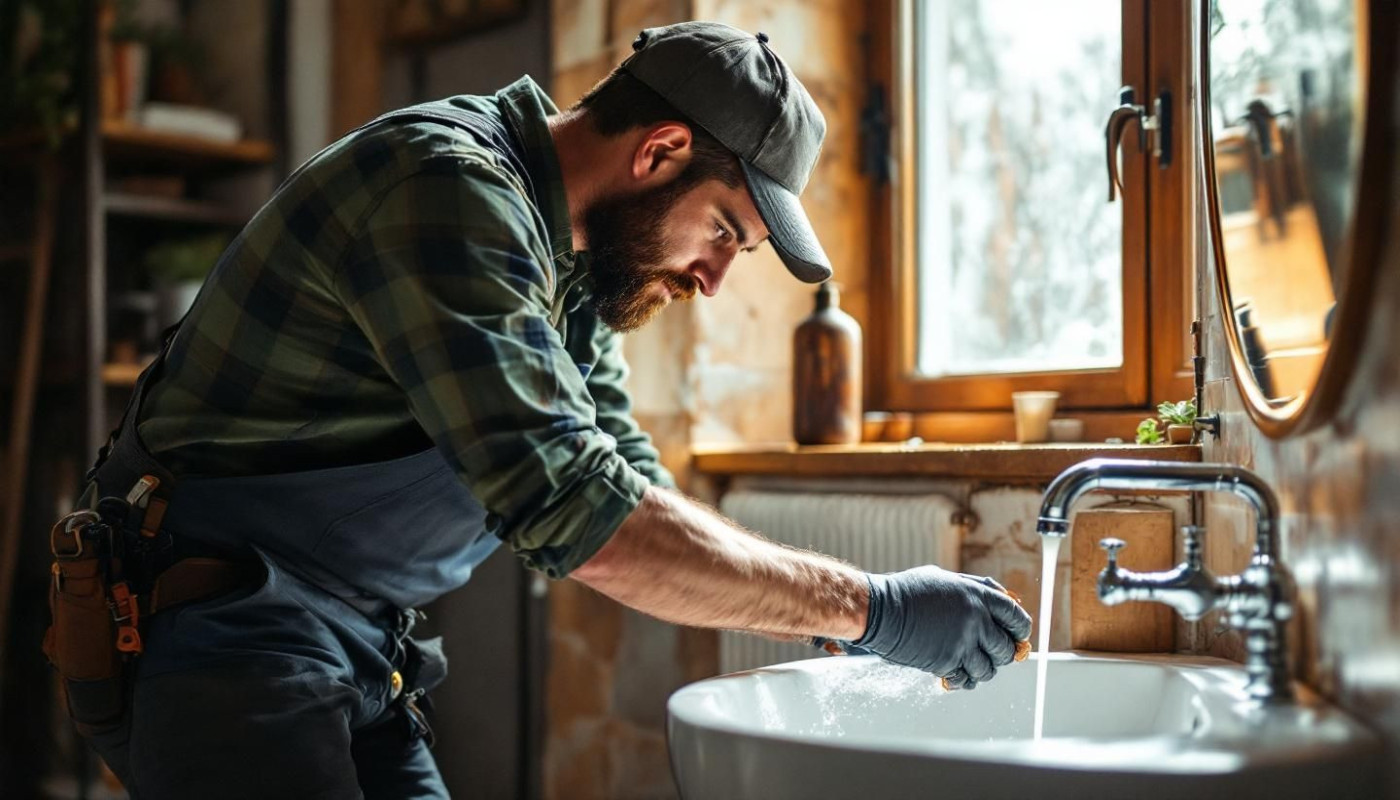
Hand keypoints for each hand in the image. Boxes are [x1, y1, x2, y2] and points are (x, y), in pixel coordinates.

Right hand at [851, 566, 1031, 688]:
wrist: (880, 610)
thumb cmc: (908, 591)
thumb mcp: (945, 579)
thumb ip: (975, 588)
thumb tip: (1002, 597)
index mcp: (977, 596)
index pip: (1016, 618)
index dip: (1021, 631)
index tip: (1018, 637)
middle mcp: (975, 620)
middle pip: (1006, 648)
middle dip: (1001, 654)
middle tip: (990, 653)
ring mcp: (961, 643)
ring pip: (988, 669)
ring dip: (981, 669)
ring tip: (968, 662)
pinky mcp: (946, 662)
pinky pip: (966, 680)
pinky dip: (963, 680)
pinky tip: (954, 672)